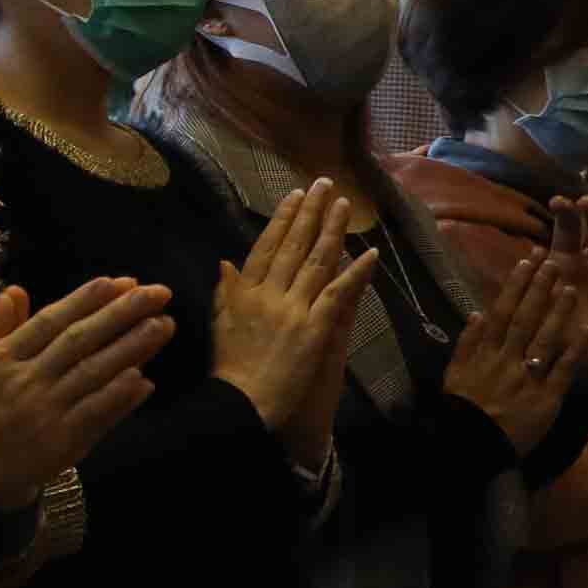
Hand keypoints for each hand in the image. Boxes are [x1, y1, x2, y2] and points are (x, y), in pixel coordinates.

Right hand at [0, 275, 175, 515]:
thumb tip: (16, 291)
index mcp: (3, 357)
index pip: (52, 321)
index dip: (87, 300)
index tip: (119, 282)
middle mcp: (28, 380)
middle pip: (81, 341)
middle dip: (122, 314)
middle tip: (157, 293)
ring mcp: (47, 412)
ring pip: (95, 374)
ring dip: (133, 348)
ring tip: (164, 326)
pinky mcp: (60, 443)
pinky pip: (96, 415)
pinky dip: (121, 397)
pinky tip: (145, 379)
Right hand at [209, 183, 380, 458]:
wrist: (241, 402)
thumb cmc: (229, 368)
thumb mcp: (220, 325)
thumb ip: (225, 292)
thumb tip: (226, 262)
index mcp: (243, 292)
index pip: (265, 246)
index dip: (282, 219)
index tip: (294, 195)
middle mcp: (268, 294)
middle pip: (293, 246)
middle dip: (310, 213)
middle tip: (324, 185)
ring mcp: (293, 309)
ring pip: (316, 261)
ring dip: (333, 230)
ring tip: (345, 206)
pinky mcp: (315, 328)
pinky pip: (337, 294)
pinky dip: (354, 272)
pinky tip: (368, 252)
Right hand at [438, 253, 578, 452]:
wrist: (471, 446)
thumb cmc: (460, 409)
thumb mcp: (453, 373)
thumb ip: (466, 343)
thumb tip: (477, 313)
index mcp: (484, 353)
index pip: (502, 311)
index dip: (516, 285)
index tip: (527, 262)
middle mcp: (506, 359)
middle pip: (525, 318)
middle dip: (539, 289)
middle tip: (554, 262)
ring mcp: (527, 377)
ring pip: (545, 339)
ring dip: (559, 313)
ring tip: (572, 289)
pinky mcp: (546, 397)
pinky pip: (562, 371)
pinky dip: (575, 351)